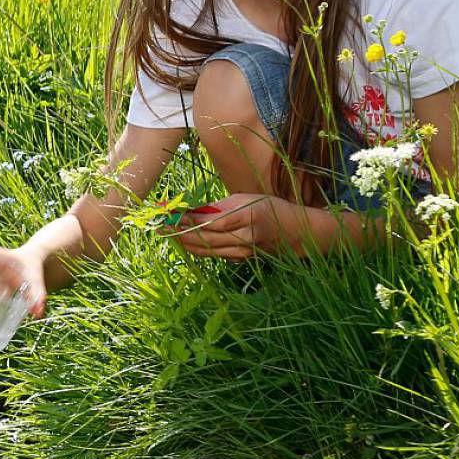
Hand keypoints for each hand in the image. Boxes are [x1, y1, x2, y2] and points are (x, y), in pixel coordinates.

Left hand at [166, 193, 285, 259]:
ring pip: (209, 250)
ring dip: (186, 243)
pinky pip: (216, 256)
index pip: (213, 221)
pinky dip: (199, 250)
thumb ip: (219, 207)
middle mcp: (247, 237)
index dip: (190, 221)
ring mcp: (245, 252)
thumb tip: (191, 210)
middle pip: (207, 238)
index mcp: (249, 216)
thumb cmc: (270, 208)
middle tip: (162, 228)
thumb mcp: (246, 199)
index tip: (171, 216)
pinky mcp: (243, 260)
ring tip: (169, 235)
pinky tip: (186, 243)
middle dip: (181, 233)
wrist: (296, 232)